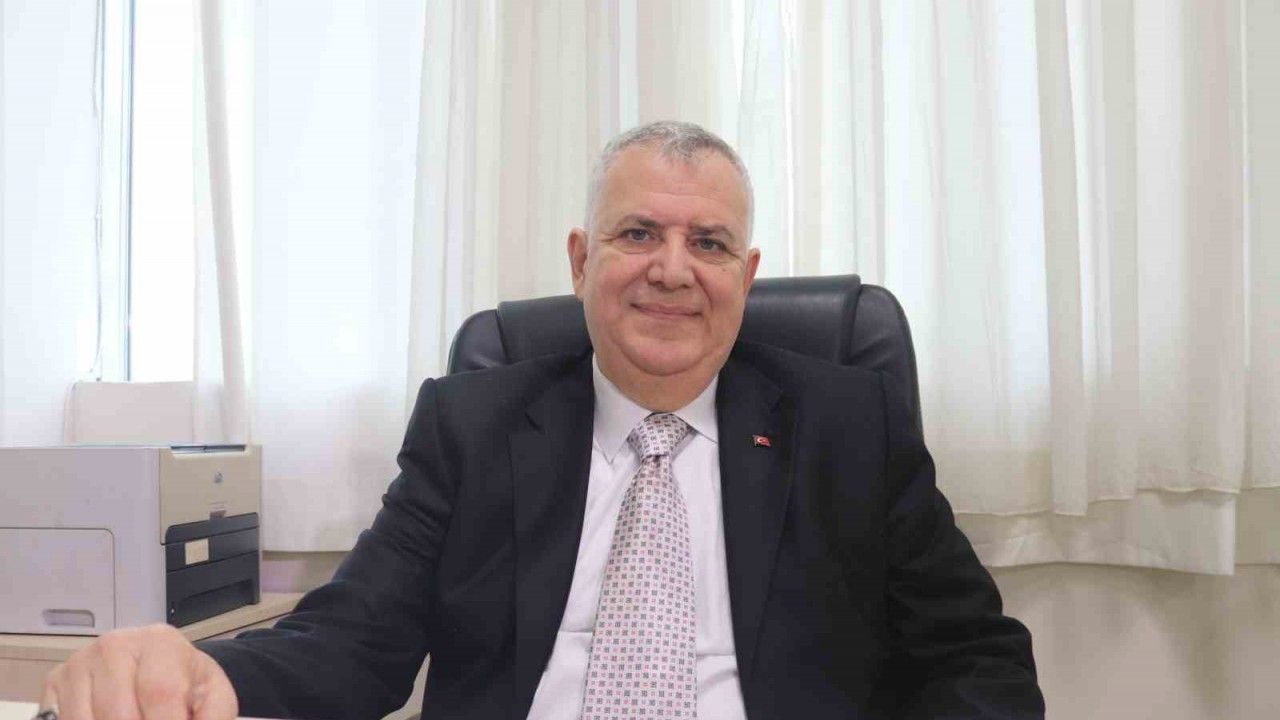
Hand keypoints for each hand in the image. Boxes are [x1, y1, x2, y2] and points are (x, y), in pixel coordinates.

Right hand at [41, 624, 237, 719]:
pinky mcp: (55, 683)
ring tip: (138, 719)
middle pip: (119, 714)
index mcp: (159, 642)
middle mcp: (114, 645)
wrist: (162, 667)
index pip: (159, 693)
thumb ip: (213, 717)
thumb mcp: (213, 696)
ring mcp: (80, 663)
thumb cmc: (187, 683)